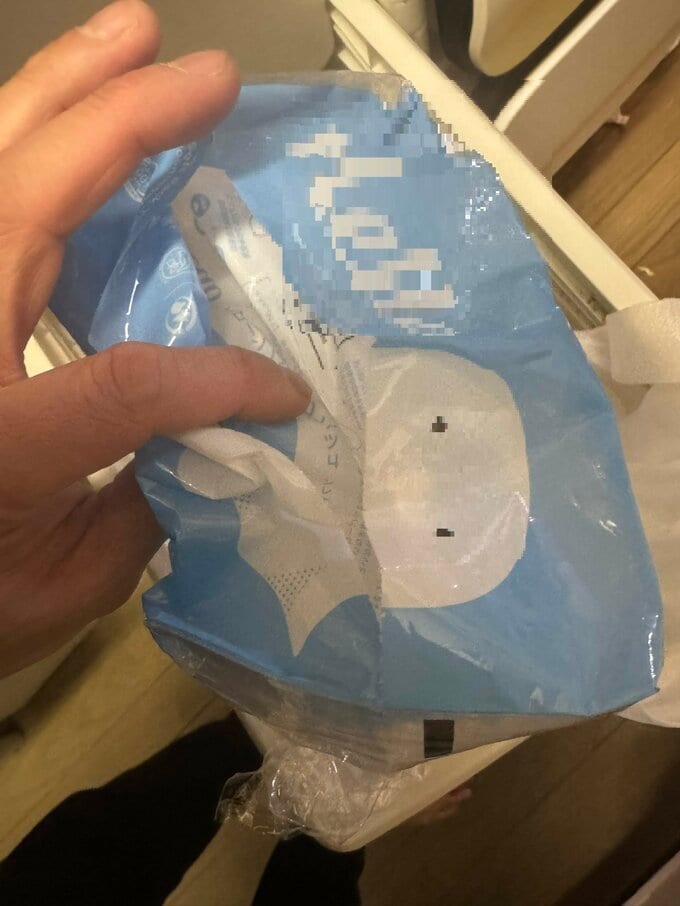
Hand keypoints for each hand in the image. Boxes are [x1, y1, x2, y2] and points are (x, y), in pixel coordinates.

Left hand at [0, 0, 309, 676]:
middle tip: (205, 69)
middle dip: (121, 117)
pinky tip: (72, 121)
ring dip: (64, 92)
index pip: (126, 384)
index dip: (220, 382)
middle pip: (26, 197)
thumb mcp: (69, 582)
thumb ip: (150, 501)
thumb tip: (226, 420)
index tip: (287, 392)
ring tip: (135, 39)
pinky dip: (29, 145)